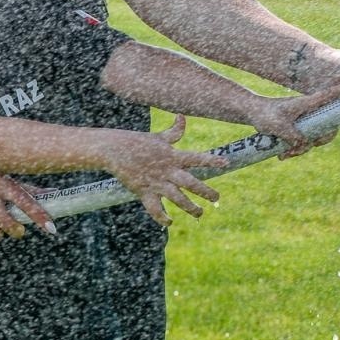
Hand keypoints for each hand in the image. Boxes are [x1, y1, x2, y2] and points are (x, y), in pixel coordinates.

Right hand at [102, 116, 227, 226]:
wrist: (113, 149)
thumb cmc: (137, 141)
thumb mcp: (158, 136)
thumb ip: (174, 131)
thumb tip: (182, 116)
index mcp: (172, 156)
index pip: (196, 158)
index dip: (211, 160)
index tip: (226, 163)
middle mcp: (167, 170)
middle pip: (191, 183)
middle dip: (206, 192)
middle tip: (217, 198)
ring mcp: (156, 182)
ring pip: (177, 199)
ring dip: (190, 208)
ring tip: (200, 213)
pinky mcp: (143, 191)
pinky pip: (154, 208)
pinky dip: (162, 217)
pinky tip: (169, 222)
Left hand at [249, 84, 339, 157]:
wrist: (251, 113)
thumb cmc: (264, 114)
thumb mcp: (278, 126)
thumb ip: (293, 135)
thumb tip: (306, 144)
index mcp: (307, 104)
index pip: (328, 96)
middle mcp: (310, 111)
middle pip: (327, 128)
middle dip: (318, 141)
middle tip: (303, 148)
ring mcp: (305, 120)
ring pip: (314, 138)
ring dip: (301, 149)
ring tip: (285, 154)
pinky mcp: (298, 128)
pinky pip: (303, 142)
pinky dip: (295, 150)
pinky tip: (282, 155)